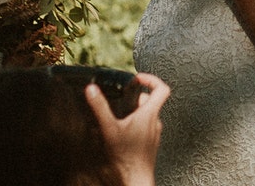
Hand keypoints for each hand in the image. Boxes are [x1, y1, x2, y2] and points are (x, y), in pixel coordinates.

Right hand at [85, 71, 170, 185]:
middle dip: (137, 97)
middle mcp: (155, 122)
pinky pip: (146, 128)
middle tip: (124, 98)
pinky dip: (137, 125)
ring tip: (122, 116)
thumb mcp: (109, 128)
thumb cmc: (126, 156)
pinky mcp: (151, 144)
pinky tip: (124, 133)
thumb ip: (100, 108)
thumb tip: (92, 89)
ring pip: (149, 115)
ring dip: (137, 112)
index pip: (162, 88)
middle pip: (152, 101)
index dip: (151, 79)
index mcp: (150, 114)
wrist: (135, 180)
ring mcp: (154, 134)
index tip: (138, 79)